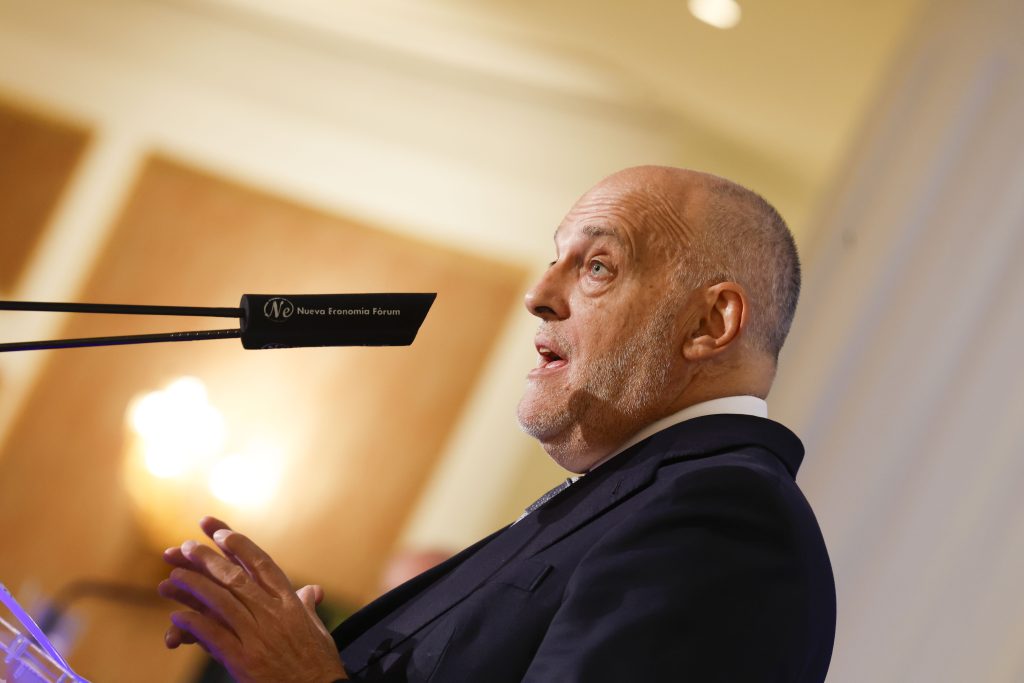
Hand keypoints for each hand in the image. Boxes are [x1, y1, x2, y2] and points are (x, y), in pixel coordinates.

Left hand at [158, 516, 347, 681]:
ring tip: (172, 576)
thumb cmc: (319, 663)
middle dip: (207, 560)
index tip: (219, 532)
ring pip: (220, 602)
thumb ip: (307, 606)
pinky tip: (176, 618)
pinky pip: (213, 636)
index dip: (239, 546)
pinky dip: (193, 625)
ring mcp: (257, 635)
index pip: (261, 564)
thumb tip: (313, 590)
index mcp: (290, 602)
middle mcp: (273, 613)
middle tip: (185, 547)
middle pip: (235, 577)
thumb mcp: (317, 629)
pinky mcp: (244, 659)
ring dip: (193, 587)